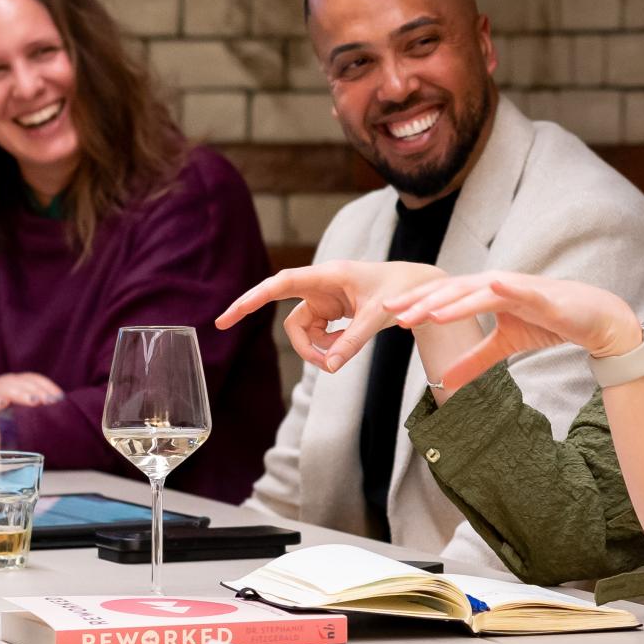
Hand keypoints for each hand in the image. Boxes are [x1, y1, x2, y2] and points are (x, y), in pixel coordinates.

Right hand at [0, 372, 63, 410]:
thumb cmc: (5, 416)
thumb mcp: (22, 408)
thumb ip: (38, 404)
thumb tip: (61, 406)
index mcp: (14, 381)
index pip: (33, 378)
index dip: (47, 386)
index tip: (59, 398)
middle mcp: (1, 383)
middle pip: (20, 382)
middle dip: (36, 391)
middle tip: (48, 401)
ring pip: (3, 389)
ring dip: (19, 394)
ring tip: (33, 401)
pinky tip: (2, 404)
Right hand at [217, 260, 446, 373]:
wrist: (417, 287)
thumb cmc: (399, 291)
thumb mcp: (377, 317)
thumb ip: (353, 341)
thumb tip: (330, 368)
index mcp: (327, 275)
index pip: (279, 285)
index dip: (251, 300)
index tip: (227, 318)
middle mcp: (320, 285)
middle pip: (293, 322)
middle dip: (304, 347)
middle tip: (326, 365)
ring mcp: (323, 299)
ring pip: (304, 332)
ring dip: (321, 349)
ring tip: (347, 352)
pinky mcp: (330, 310)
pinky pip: (317, 335)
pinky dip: (329, 346)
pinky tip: (349, 343)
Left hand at [384, 271, 640, 389]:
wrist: (591, 317)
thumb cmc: (547, 323)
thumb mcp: (505, 344)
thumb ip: (474, 359)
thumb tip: (445, 379)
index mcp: (485, 293)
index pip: (444, 297)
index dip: (415, 304)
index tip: (386, 313)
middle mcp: (496, 285)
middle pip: (452, 291)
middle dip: (421, 301)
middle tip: (389, 311)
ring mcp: (518, 287)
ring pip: (478, 292)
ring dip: (451, 301)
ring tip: (426, 312)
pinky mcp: (540, 295)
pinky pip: (517, 292)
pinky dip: (502, 289)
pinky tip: (489, 287)